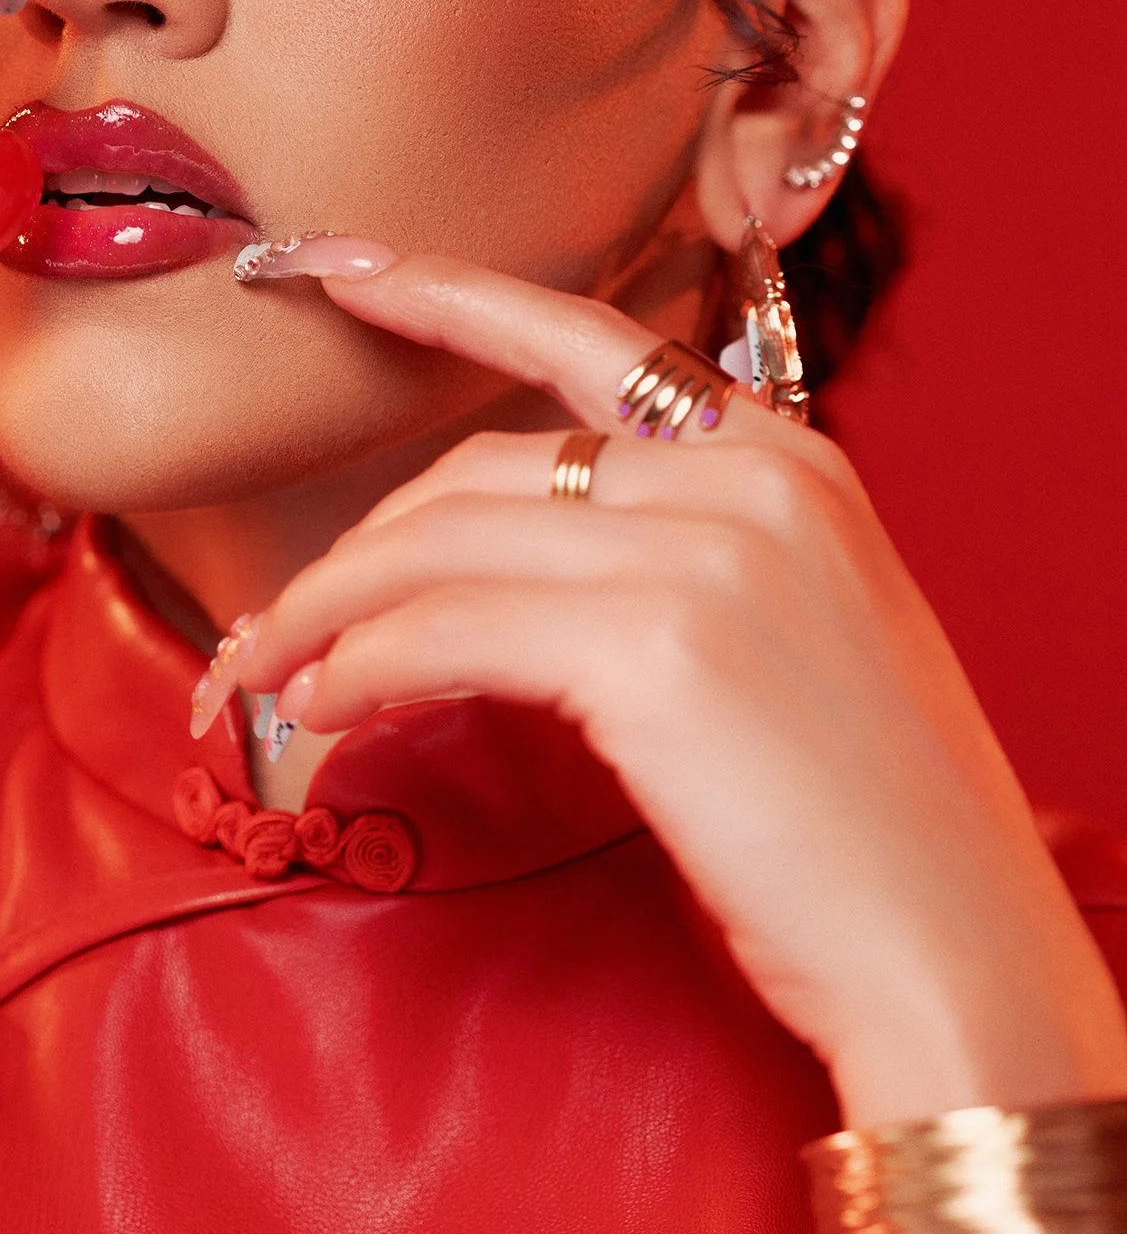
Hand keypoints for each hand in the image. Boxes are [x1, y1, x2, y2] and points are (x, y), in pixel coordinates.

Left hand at [238, 245, 1126, 1126]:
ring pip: (441, 545)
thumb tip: (495, 575)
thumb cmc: (870, 827)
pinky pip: (444, 631)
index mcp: (789, 460)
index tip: (350, 272)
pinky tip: (329, 710)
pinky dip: (361, 666)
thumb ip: (680, 559)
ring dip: (327, 610)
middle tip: (279, 619)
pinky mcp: (654, 651)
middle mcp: (749, 478)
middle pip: (483, 471)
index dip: (453, 298)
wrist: (963, 961)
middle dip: (359, 545)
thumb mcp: (798, 635)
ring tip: (270, 672)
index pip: (590, 343)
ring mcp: (703, 554)